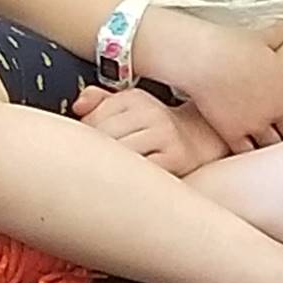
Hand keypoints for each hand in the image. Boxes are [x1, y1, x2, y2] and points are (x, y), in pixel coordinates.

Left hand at [73, 85, 228, 175]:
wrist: (203, 140)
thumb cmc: (157, 129)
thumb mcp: (130, 108)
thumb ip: (99, 103)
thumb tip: (78, 106)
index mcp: (133, 98)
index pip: (92, 119)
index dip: (84, 140)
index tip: (90, 152)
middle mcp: (150, 112)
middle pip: (104, 137)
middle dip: (96, 157)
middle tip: (96, 170)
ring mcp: (165, 134)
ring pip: (121, 155)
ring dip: (112, 170)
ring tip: (114, 178)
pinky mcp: (176, 158)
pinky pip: (142, 172)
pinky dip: (132, 180)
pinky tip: (130, 184)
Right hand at [157, 18, 282, 153]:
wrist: (204, 58)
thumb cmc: (228, 44)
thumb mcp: (260, 37)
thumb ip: (277, 35)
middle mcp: (279, 106)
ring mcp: (258, 122)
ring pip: (273, 145)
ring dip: (269, 145)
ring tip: (263, 144)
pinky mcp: (235, 133)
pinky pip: (248, 152)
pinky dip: (246, 152)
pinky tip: (241, 147)